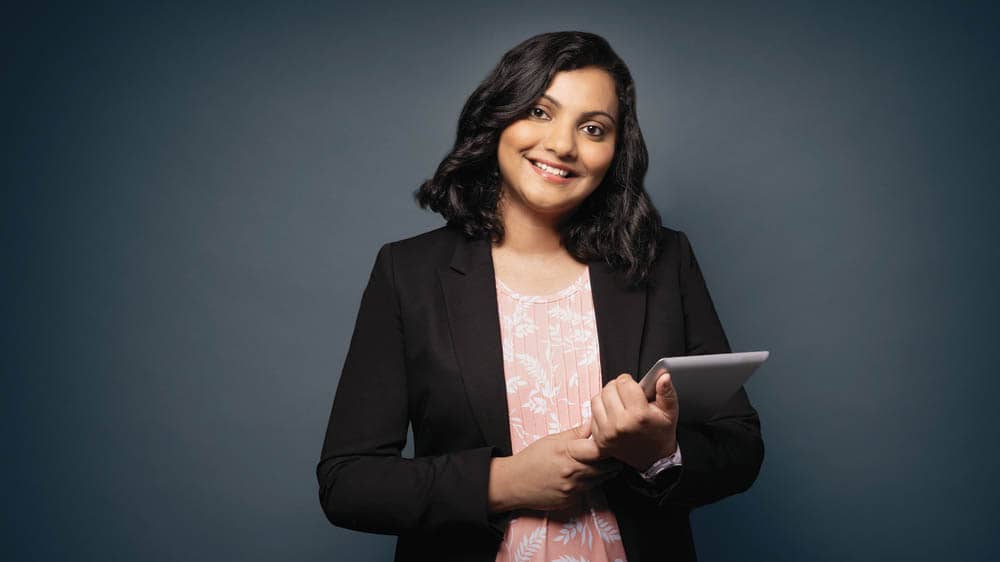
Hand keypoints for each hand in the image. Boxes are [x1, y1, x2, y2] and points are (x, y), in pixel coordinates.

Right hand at [500, 422, 622, 511]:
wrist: (514, 483)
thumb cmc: (531, 459)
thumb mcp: (551, 440)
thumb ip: (575, 433)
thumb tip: (592, 424)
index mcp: (567, 452)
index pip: (600, 450)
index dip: (609, 446)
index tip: (611, 442)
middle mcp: (572, 472)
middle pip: (606, 467)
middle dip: (612, 460)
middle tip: (613, 453)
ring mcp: (573, 488)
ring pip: (600, 480)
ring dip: (603, 472)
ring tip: (598, 464)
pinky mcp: (571, 500)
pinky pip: (588, 490)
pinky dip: (589, 483)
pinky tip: (582, 477)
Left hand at [590, 372, 678, 471]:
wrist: (653, 459)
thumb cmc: (660, 434)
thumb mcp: (670, 412)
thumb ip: (666, 392)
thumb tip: (663, 376)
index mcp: (639, 415)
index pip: (624, 382)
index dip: (630, 381)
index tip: (634, 387)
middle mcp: (621, 424)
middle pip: (609, 388)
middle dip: (618, 388)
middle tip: (627, 396)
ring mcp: (607, 432)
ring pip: (597, 399)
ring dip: (607, 398)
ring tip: (619, 404)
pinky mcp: (599, 439)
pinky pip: (592, 414)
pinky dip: (601, 411)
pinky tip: (613, 415)